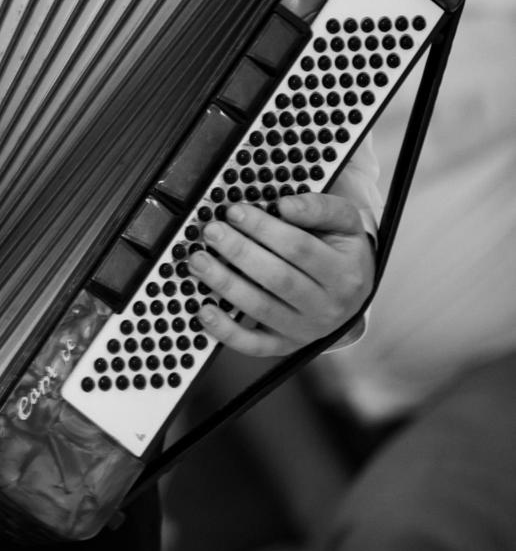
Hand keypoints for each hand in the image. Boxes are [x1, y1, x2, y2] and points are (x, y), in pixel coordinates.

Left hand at [187, 192, 374, 356]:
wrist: (352, 296)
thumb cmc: (340, 253)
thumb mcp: (344, 225)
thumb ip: (319, 209)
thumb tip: (286, 205)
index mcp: (344, 273)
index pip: (300, 248)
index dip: (264, 228)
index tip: (235, 211)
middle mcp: (327, 306)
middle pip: (278, 278)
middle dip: (239, 252)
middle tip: (212, 232)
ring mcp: (305, 329)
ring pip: (261, 308)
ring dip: (225, 284)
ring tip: (198, 261)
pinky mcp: (284, 345)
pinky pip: (253, 344)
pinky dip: (226, 331)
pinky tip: (204, 310)